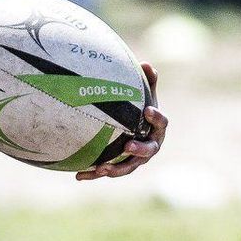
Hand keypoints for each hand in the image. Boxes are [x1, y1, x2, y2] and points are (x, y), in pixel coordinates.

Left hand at [77, 62, 166, 180]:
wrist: (133, 131)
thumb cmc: (140, 110)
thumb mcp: (144, 96)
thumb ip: (147, 82)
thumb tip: (146, 63)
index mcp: (157, 129)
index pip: (161, 124)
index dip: (156, 118)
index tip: (147, 110)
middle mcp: (150, 147)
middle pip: (148, 151)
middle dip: (139, 150)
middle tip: (128, 146)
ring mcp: (135, 160)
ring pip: (128, 167)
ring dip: (116, 169)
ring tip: (102, 168)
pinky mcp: (120, 167)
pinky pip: (107, 171)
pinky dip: (93, 174)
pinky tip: (78, 176)